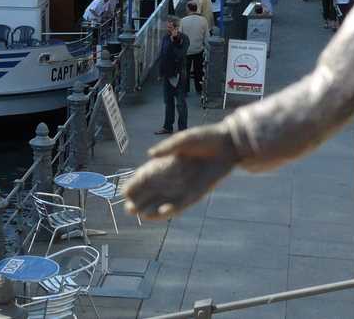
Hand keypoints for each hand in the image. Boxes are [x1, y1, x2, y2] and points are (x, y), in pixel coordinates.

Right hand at [123, 124, 238, 218]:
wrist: (228, 145)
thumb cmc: (205, 138)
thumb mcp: (184, 140)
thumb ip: (168, 147)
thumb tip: (150, 155)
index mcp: (166, 162)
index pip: (145, 176)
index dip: (135, 184)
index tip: (125, 191)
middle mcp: (172, 177)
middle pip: (151, 192)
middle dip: (139, 201)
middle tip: (129, 208)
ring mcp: (183, 186)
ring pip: (163, 201)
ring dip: (152, 209)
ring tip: (140, 215)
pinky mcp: (196, 193)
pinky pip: (181, 205)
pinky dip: (170, 210)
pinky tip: (161, 212)